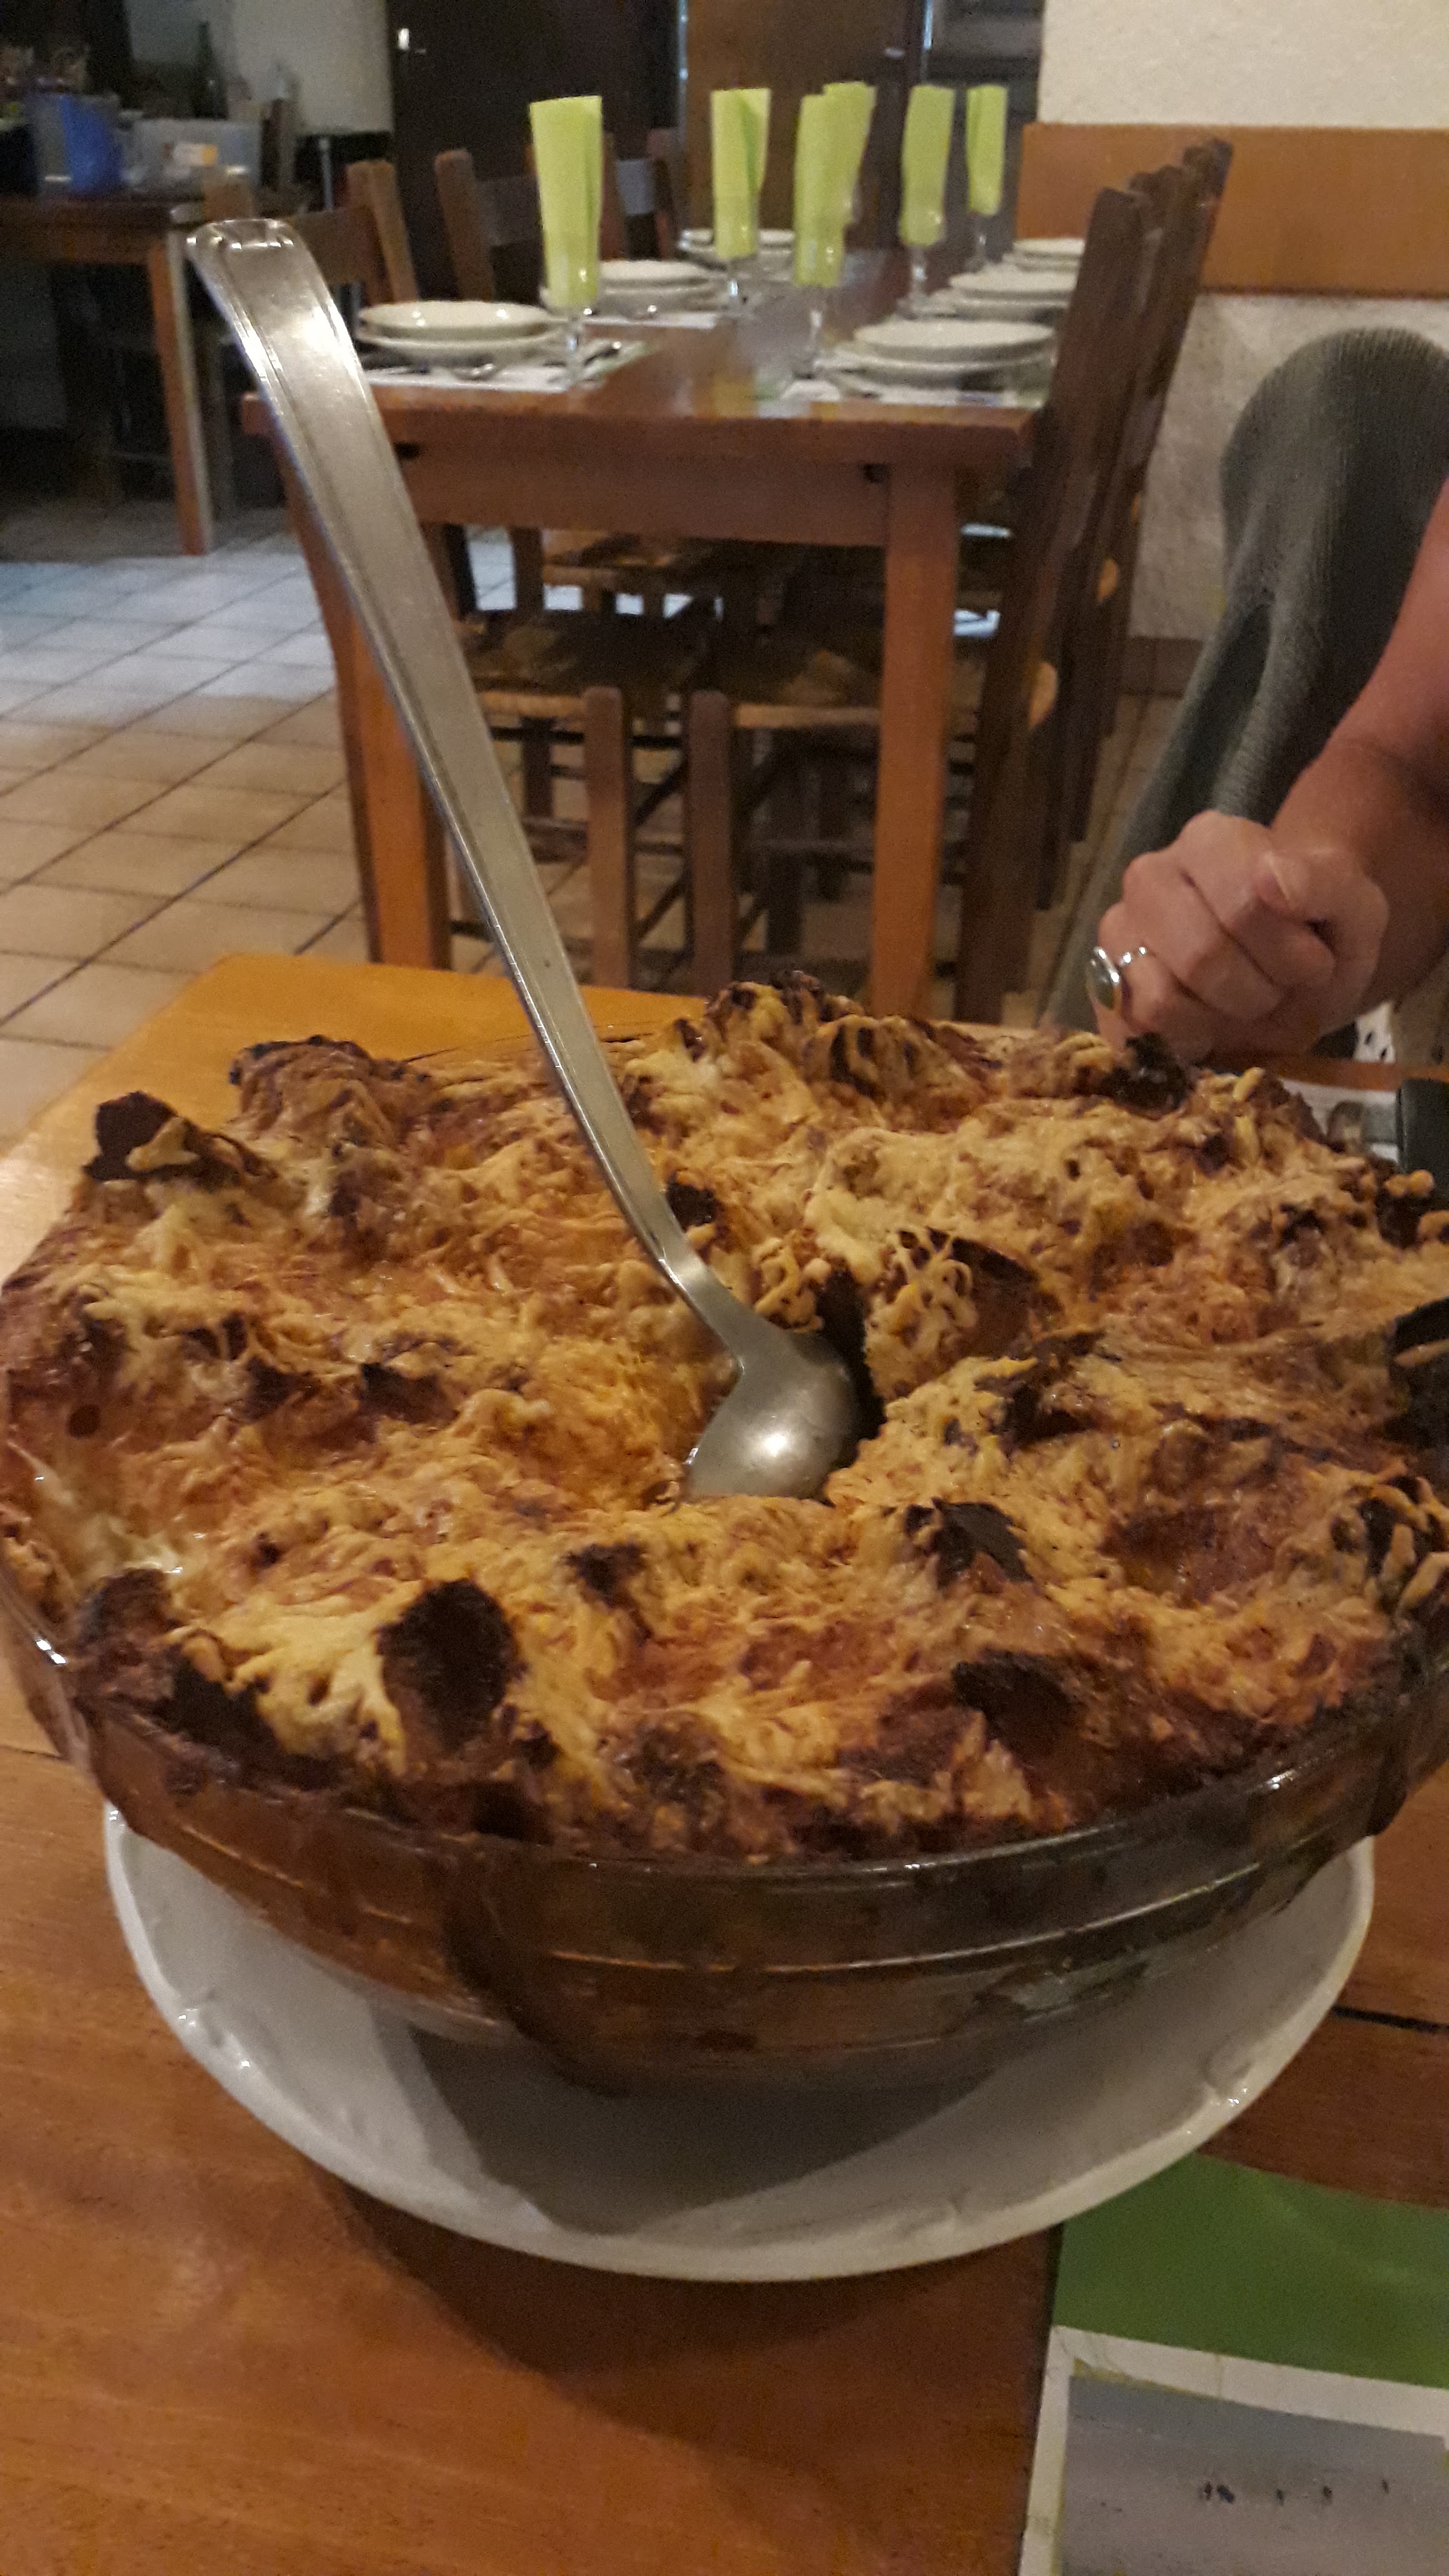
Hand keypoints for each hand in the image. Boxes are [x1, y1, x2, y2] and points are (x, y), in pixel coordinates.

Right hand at [1094, 815, 1388, 1057]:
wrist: (1294, 976)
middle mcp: (1150, 876)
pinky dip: (1187, 1040)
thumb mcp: (1354, 906)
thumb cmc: (1320, 936)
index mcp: (1210, 840)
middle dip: (1257, 992)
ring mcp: (1116, 933)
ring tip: (1242, 1003)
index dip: (1290, 955)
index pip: (1245, 905)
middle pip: (1201, 956)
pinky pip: (1138, 1030)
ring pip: (1161, 997)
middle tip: (1278, 989)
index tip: (1312, 961)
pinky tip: (1209, 1022)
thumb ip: (1322, 884)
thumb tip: (1268, 880)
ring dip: (1221, 1020)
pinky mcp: (1103, 988)